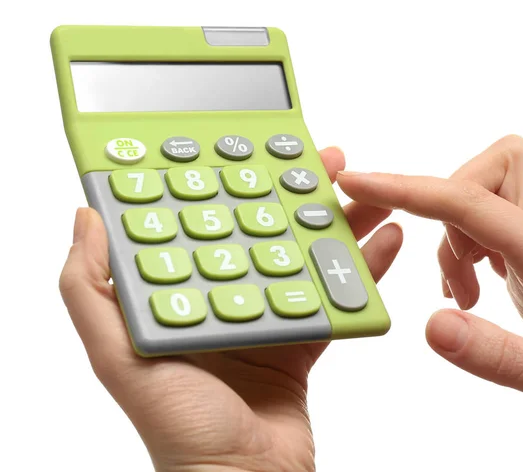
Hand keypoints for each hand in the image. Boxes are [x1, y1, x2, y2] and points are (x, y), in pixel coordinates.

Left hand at [59, 147, 402, 471]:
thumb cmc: (177, 428)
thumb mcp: (117, 357)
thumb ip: (90, 291)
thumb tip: (86, 216)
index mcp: (182, 291)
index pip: (203, 220)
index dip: (226, 179)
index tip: (249, 146)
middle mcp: (224, 294)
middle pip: (264, 228)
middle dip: (297, 189)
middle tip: (325, 157)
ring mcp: (267, 312)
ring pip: (306, 253)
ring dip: (338, 220)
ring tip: (367, 189)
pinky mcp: (303, 335)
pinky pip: (336, 293)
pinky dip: (363, 268)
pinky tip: (386, 239)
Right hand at [338, 135, 522, 454]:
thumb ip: (501, 358)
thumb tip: (433, 325)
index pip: (471, 201)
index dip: (408, 189)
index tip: (359, 184)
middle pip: (495, 168)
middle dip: (446, 200)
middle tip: (444, 263)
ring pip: (486, 196)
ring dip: (453, 237)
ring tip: (461, 296)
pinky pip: (487, 229)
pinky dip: (461, 252)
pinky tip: (468, 296)